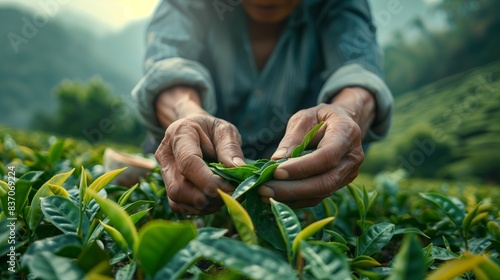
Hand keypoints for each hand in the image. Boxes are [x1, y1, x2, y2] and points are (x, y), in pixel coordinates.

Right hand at [155, 88, 244, 214]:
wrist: (194, 129)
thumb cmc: (211, 129)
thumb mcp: (224, 130)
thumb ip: (230, 148)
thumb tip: (238, 170)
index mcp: (179, 134)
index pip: (188, 163)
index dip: (207, 181)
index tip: (229, 189)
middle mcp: (166, 155)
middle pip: (178, 187)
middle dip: (207, 197)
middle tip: (231, 195)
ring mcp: (164, 172)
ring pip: (177, 200)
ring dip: (204, 205)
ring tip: (224, 196)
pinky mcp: (167, 186)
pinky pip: (178, 206)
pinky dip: (198, 209)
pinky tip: (214, 201)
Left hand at [259, 87, 375, 207]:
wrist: (342, 123)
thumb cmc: (320, 118)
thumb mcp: (304, 118)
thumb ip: (292, 138)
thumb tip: (276, 160)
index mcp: (347, 133)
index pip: (326, 156)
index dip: (301, 167)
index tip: (275, 172)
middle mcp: (352, 157)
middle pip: (325, 182)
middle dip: (292, 189)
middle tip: (264, 189)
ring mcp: (348, 174)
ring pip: (321, 193)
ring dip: (291, 197)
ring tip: (264, 193)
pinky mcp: (339, 185)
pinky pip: (318, 197)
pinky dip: (296, 200)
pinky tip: (276, 197)